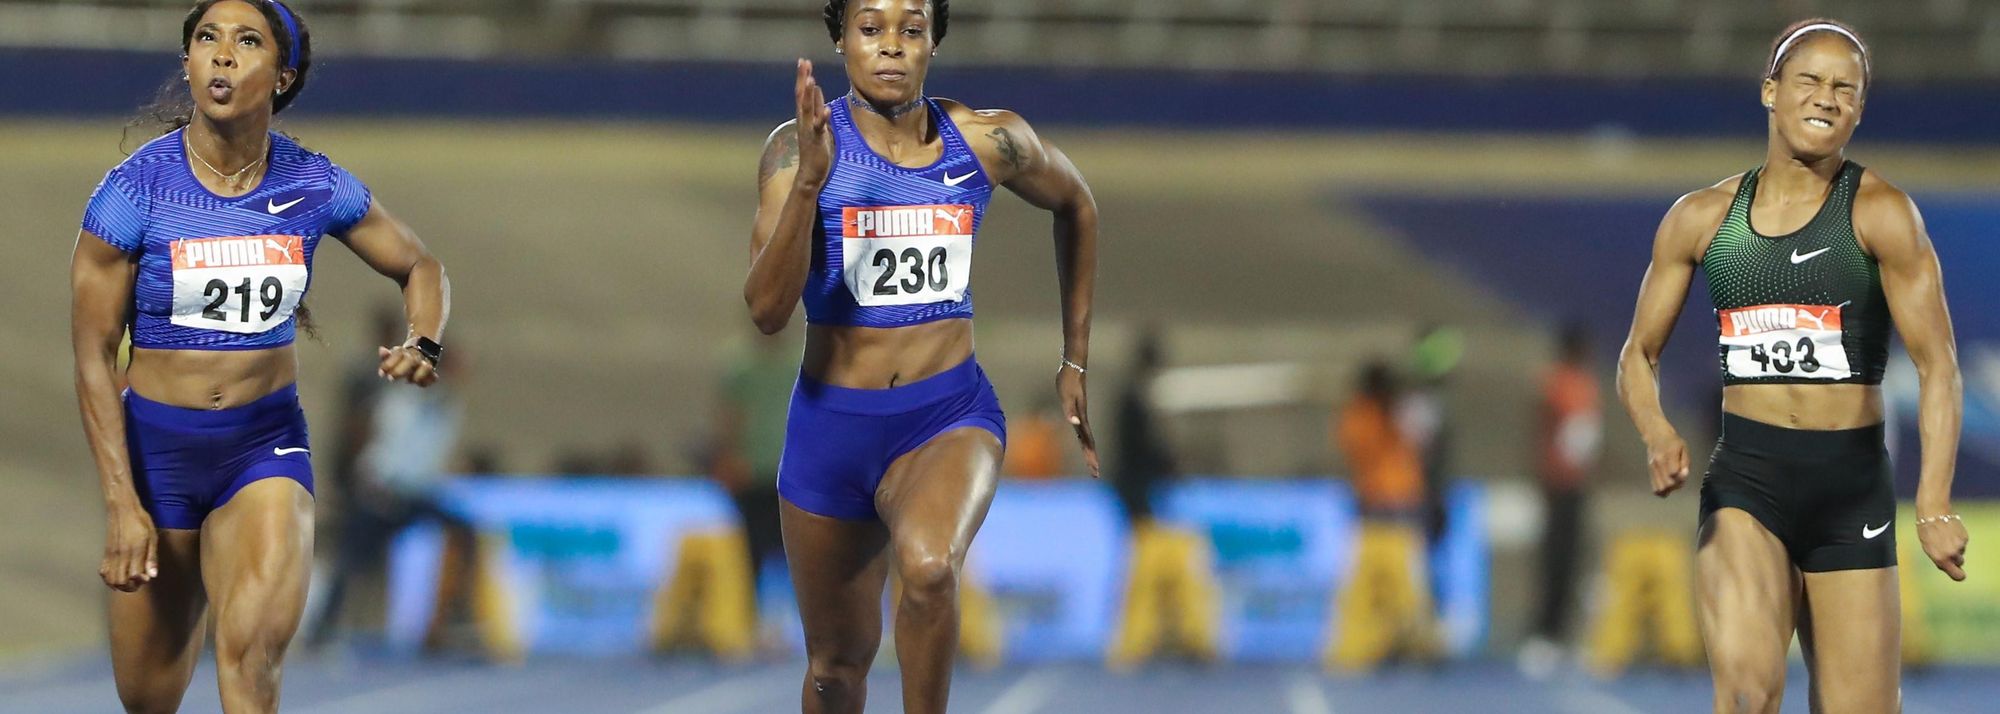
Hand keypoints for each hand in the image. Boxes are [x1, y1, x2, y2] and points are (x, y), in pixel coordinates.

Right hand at [100, 501, 156, 591]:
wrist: (122, 509)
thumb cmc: (141, 522)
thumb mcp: (153, 537)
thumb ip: (152, 557)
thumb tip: (152, 575)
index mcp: (135, 550)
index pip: (134, 575)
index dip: (141, 581)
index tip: (146, 578)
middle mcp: (121, 554)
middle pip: (121, 581)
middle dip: (131, 587)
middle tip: (139, 582)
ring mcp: (111, 554)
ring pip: (111, 579)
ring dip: (120, 585)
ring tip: (130, 581)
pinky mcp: (105, 553)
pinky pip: (103, 572)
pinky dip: (109, 580)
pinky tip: (118, 578)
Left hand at [378, 338, 438, 386]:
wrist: (421, 351)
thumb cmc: (402, 357)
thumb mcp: (392, 355)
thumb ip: (386, 355)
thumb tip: (382, 350)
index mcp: (406, 352)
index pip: (398, 355)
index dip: (389, 364)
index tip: (381, 373)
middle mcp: (417, 356)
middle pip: (411, 361)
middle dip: (400, 371)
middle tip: (391, 378)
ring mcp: (426, 363)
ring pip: (426, 368)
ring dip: (417, 376)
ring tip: (409, 380)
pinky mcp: (432, 372)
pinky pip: (433, 377)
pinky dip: (427, 381)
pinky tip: (419, 383)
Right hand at [792, 59, 833, 188]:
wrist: (810, 173)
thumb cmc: (815, 148)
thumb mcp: (817, 123)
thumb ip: (817, 106)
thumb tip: (817, 88)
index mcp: (804, 116)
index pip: (802, 93)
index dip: (803, 77)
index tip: (804, 61)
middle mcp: (803, 121)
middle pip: (802, 96)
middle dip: (803, 79)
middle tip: (803, 62)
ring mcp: (809, 130)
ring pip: (807, 110)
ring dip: (809, 95)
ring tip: (811, 80)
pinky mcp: (816, 141)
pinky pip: (819, 128)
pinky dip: (822, 118)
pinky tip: (827, 109)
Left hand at [1057, 365, 1098, 477]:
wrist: (1073, 366)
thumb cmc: (1068, 380)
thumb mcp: (1066, 395)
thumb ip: (1070, 410)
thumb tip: (1074, 423)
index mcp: (1081, 417)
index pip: (1087, 441)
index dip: (1090, 455)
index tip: (1094, 468)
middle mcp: (1083, 418)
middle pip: (1089, 443)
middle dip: (1092, 459)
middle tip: (1096, 474)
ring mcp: (1081, 415)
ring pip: (1087, 438)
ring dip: (1089, 451)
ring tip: (1092, 464)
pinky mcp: (1077, 411)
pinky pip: (1082, 431)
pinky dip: (1084, 440)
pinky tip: (1083, 443)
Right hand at [1645, 432, 1689, 496]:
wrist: (1656, 436)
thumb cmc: (1673, 441)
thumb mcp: (1683, 448)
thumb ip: (1685, 462)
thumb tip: (1685, 475)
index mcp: (1669, 455)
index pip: (1674, 473)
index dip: (1681, 477)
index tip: (1684, 473)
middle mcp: (1659, 463)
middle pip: (1667, 483)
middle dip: (1676, 485)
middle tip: (1680, 479)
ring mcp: (1653, 469)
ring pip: (1660, 488)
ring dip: (1669, 489)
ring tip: (1674, 483)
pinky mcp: (1650, 472)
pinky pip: (1654, 488)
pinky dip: (1662, 491)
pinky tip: (1667, 486)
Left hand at [1918, 512, 1969, 581]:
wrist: (1933, 512)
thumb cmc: (1926, 530)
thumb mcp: (1927, 548)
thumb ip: (1938, 558)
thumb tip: (1947, 565)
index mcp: (1940, 559)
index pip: (1957, 576)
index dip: (1958, 575)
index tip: (1958, 572)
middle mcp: (1952, 554)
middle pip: (1959, 563)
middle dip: (1954, 558)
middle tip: (1945, 548)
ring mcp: (1960, 545)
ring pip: (1961, 551)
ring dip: (1955, 547)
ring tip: (1944, 537)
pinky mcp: (1965, 537)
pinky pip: (1962, 542)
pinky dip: (1957, 539)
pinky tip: (1949, 531)